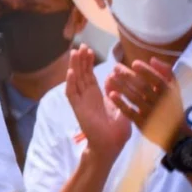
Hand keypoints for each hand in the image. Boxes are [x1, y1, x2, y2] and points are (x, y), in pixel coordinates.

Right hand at [67, 45, 130, 159]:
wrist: (111, 145)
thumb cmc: (117, 131)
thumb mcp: (121, 108)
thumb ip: (117, 93)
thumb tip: (113, 77)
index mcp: (96, 95)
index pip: (89, 75)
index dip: (88, 63)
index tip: (88, 50)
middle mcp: (86, 96)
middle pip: (81, 73)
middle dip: (81, 60)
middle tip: (81, 45)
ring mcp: (81, 101)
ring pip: (75, 79)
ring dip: (74, 66)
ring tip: (74, 52)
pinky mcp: (77, 108)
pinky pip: (71, 93)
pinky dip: (70, 82)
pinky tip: (71, 72)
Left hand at [105, 57, 187, 148]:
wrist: (175, 133)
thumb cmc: (171, 105)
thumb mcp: (173, 89)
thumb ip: (166, 73)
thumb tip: (152, 59)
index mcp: (169, 94)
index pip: (158, 80)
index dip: (146, 71)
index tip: (134, 63)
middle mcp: (160, 104)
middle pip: (143, 87)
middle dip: (128, 76)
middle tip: (115, 67)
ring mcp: (151, 114)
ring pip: (134, 98)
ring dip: (121, 87)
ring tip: (110, 77)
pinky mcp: (142, 123)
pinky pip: (130, 112)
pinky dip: (120, 103)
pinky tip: (111, 94)